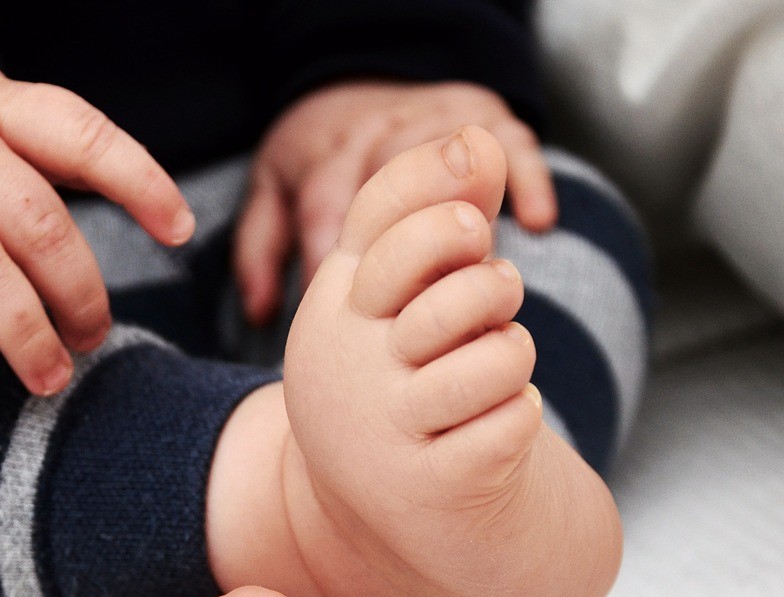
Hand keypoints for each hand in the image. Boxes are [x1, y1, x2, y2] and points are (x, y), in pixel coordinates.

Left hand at [234, 80, 556, 323]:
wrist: (365, 83)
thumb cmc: (317, 160)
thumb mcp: (273, 190)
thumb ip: (259, 248)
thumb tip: (259, 311)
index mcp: (325, 156)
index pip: (323, 203)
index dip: (330, 250)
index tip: (348, 310)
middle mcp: (377, 131)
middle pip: (390, 172)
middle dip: (405, 221)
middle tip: (423, 283)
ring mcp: (435, 119)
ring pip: (452, 155)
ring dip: (468, 200)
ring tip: (483, 253)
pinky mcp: (486, 116)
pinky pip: (514, 141)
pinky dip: (528, 177)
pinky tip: (539, 222)